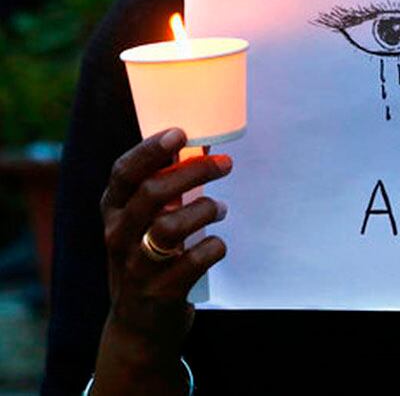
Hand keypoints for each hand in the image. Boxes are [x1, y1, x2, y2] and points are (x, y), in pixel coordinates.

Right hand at [92, 128, 231, 394]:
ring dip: (205, 210)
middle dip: (194, 172)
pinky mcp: (160, 292)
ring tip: (220, 209)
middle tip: (224, 165)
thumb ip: (162, 193)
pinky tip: (216, 245)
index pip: (124, 173)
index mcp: (112, 212)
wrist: (139, 329)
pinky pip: (194, 260)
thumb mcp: (141, 226)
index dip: (151, 150)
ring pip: (170, 227)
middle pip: (152, 193)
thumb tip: (199, 151)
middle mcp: (118, 236)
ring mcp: (136, 266)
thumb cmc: (147, 261)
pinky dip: (213, 247)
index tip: (180, 133)